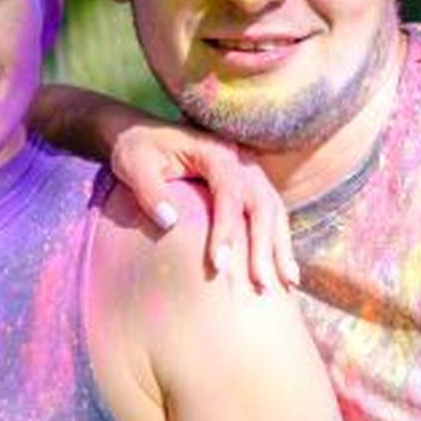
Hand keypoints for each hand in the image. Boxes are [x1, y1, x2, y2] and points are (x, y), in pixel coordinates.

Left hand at [111, 120, 297, 290]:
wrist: (143, 136)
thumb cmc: (138, 150)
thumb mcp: (134, 164)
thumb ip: (149, 190)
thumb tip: (170, 222)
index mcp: (214, 152)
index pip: (228, 192)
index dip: (226, 229)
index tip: (217, 263)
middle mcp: (239, 160)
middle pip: (261, 204)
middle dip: (264, 245)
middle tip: (261, 284)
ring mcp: (248, 173)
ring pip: (274, 210)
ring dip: (280, 247)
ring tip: (286, 284)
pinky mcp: (248, 187)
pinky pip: (271, 214)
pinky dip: (279, 242)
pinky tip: (284, 272)